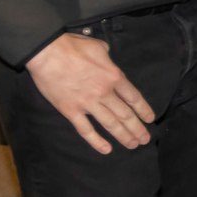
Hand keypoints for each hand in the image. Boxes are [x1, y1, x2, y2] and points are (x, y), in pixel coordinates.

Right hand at [24, 33, 155, 153]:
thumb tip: (109, 60)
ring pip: (110, 124)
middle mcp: (104, 93)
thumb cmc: (73, 46)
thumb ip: (108, 57)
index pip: (133, 97)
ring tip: (133, 145)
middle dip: (137, 128)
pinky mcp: (70, 111)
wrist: (47, 53)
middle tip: (145, 139)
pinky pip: (86, 130)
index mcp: (114, 76)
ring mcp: (87, 104)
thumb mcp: (99, 47)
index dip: (143, 110)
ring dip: (123, 136)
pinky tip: (106, 149)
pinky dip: (96, 141)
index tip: (150, 119)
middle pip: (125, 114)